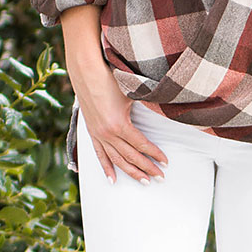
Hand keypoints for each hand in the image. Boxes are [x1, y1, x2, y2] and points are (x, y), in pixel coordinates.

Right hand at [77, 66, 168, 185]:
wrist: (85, 70)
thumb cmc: (110, 78)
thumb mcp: (131, 93)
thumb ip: (147, 106)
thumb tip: (166, 110)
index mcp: (119, 125)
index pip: (141, 145)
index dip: (155, 155)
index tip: (165, 162)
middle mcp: (107, 134)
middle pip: (131, 156)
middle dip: (147, 168)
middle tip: (160, 177)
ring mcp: (98, 135)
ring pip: (117, 160)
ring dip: (131, 172)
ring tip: (144, 181)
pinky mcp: (92, 132)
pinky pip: (100, 155)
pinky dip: (107, 168)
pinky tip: (113, 180)